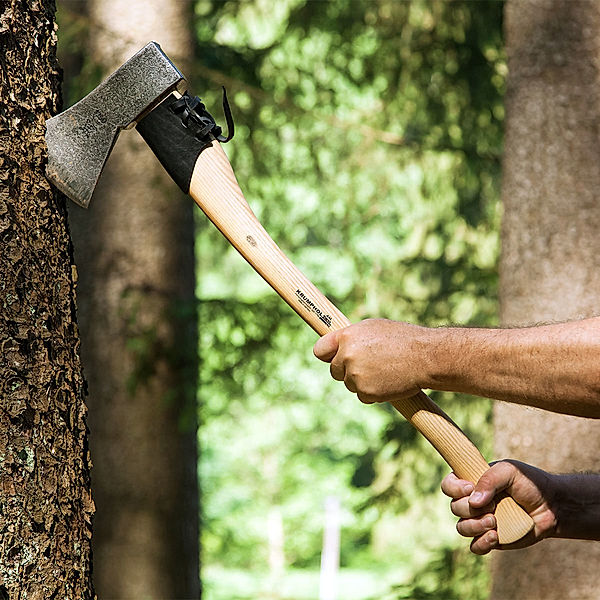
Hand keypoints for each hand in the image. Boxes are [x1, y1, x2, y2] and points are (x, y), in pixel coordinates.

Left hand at [312, 319, 431, 402]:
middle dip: (347, 371)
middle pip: (335, 371)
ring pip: (350, 384)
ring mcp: (355, 375)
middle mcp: (347, 356)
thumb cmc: (403, 338)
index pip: (320, 350)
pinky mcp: (366, 392)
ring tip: (385, 370)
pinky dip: (373, 393)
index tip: (333, 357)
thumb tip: (336, 345)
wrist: (426, 357)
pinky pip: (363, 396)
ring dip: (362, 382)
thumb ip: (352, 337)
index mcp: (347, 336)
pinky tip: (388, 381)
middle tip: (369, 365)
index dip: (328, 355)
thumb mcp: (374, 328)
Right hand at [441, 460, 557, 553]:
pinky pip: (475, 547)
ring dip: (474, 526)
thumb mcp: (510, 471)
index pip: (448, 485)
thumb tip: (474, 501)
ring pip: (461, 528)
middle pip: (454, 507)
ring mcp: (481, 521)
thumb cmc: (529, 483)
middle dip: (469, 509)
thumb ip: (490, 480)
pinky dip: (481, 543)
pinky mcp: (492, 539)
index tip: (470, 488)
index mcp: (471, 482)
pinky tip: (495, 536)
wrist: (552, 506)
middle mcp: (473, 502)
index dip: (453, 488)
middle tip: (492, 506)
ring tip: (494, 522)